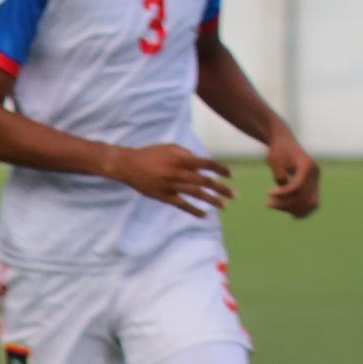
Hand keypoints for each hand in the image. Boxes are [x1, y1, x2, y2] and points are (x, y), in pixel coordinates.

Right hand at [113, 144, 233, 215]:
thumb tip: (200, 165)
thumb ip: (187, 154)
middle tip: (235, 195)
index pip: (207, 164)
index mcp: (181, 159)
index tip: (231, 175)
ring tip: (224, 206)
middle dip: (222, 189)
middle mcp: (178, 173)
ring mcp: (171, 186)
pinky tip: (204, 216)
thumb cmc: (150, 154)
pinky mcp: (163, 196)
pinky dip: (193, 210)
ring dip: (212, 201)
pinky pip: (181, 205)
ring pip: (196, 194)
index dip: (221, 169)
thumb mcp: (170, 148)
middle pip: (205, 181)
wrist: (127, 165)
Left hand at [263, 129, 321, 218]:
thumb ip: (279, 174)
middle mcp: (315, 174)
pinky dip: (302, 210)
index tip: (269, 193)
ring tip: (276, 207)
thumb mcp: (275, 160)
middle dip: (286, 204)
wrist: (285, 144)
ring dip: (293, 209)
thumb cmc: (278, 151)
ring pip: (311, 203)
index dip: (283, 194)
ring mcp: (316, 181)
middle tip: (268, 203)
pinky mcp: (313, 187)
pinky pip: (312, 204)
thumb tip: (284, 187)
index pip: (298, 186)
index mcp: (307, 165)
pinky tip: (289, 213)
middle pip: (305, 197)